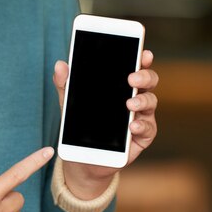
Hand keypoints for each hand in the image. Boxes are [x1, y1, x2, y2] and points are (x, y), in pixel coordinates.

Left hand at [53, 50, 158, 197]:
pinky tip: (132, 125)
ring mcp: (142, 116)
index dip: (142, 58)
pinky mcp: (143, 135)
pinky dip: (141, 125)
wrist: (83, 158)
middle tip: (132, 78)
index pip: (135, 66)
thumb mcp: (70, 104)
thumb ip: (66, 84)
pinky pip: (148, 128)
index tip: (144, 53)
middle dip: (145, 76)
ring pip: (151, 102)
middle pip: (149, 81)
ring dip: (142, 101)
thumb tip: (60, 65)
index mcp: (122, 85)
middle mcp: (136, 97)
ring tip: (130, 103)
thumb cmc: (82, 125)